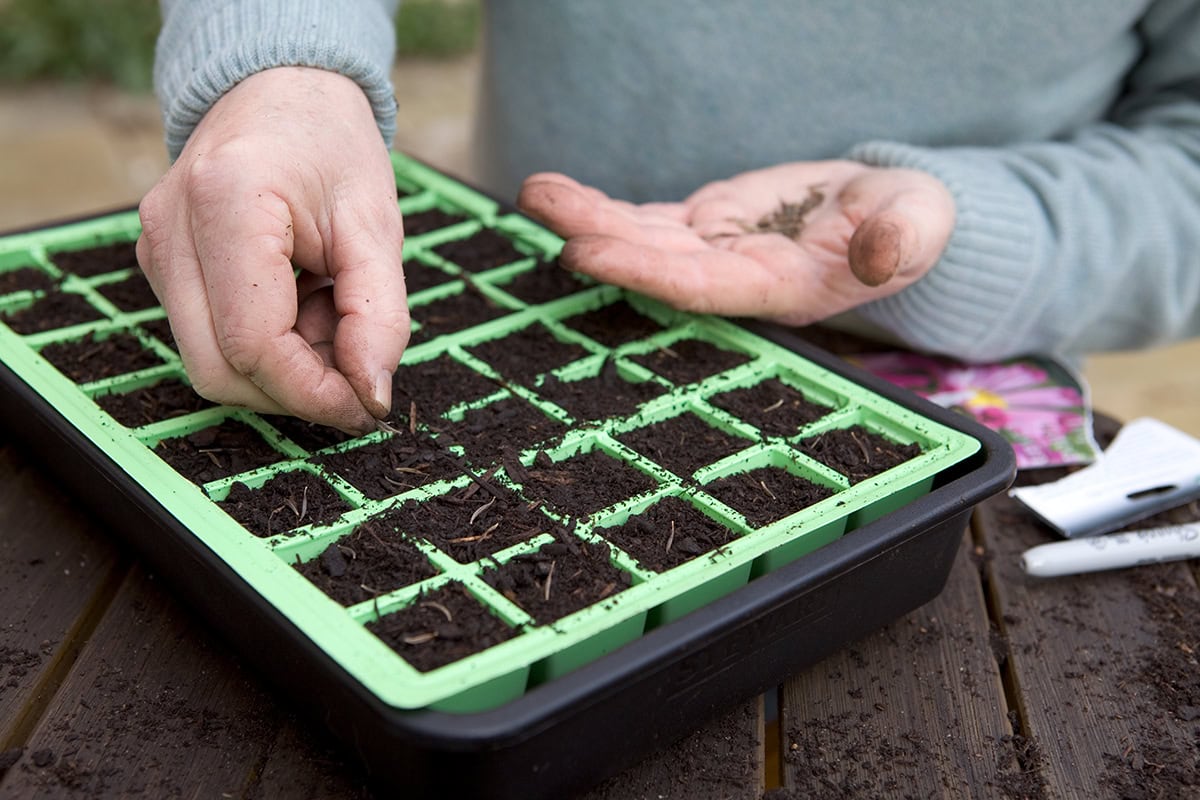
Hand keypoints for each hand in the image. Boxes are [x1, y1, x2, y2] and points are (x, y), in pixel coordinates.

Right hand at [136, 67, 408, 433]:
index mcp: (226, 204)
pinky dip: (266, 346)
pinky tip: (303, 306)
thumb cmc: (332, 147)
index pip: (254, 344)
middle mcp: (171, 231)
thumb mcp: (377, 227)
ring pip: (211, 364)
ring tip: (330, 315)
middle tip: (356, 364)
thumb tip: (370, 395)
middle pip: (220, 370)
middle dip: (297, 390)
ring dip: (283, 368)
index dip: (314, 392)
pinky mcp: (161, 265)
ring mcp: (154, 250)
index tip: (368, 405)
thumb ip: (379, 317)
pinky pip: (209, 339)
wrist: (281, 91)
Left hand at [517, 161, 953, 326]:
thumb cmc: (910, 221)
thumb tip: (883, 254)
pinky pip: (644, 220)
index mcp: (782, 290)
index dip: (643, 270)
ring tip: (534, 191)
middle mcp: (735, 279)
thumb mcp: (921, 222)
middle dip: (599, 237)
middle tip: (540, 208)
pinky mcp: (703, 226)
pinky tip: (558, 194)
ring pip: (641, 238)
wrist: (888, 214)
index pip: (702, 287)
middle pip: (655, 262)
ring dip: (587, 217)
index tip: (587, 251)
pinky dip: (603, 207)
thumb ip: (905, 238)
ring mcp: (713, 252)